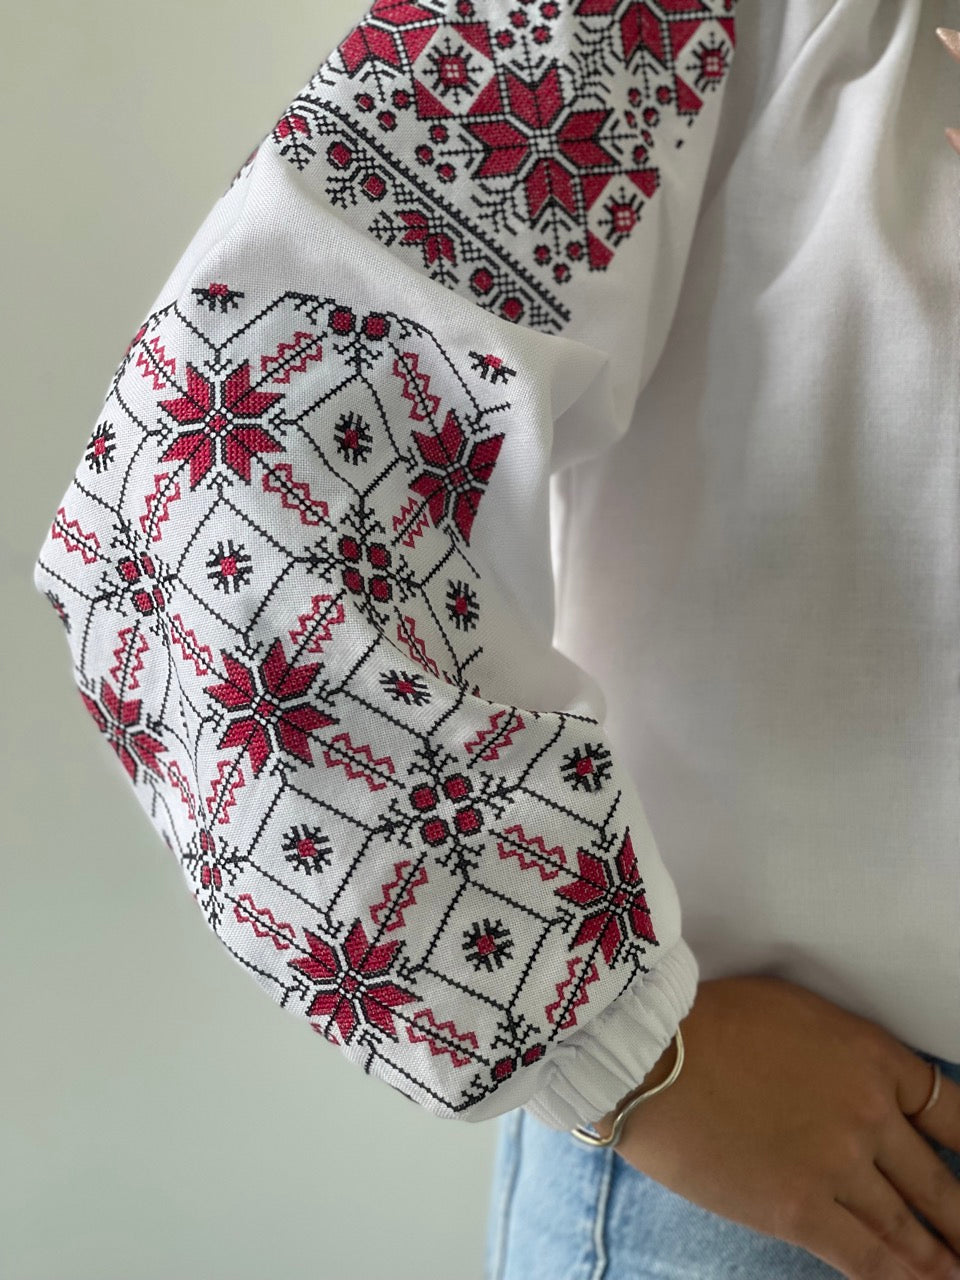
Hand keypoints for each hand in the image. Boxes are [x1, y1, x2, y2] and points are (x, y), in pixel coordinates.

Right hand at [603, 974, 959, 1279]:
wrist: (650, 1051)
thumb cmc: (711, 1020)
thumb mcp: (799, 1015)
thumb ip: (847, 1056)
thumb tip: (868, 1091)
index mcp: (872, 1057)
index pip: (953, 1114)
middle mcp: (869, 1115)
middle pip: (940, 1182)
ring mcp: (838, 1168)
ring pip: (909, 1229)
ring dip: (939, 1257)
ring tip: (955, 1270)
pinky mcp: (799, 1212)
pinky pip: (868, 1259)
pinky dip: (900, 1278)